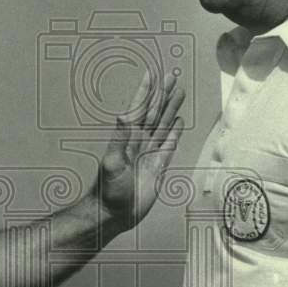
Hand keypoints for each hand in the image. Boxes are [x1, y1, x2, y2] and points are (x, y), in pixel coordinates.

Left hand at [96, 70, 184, 231]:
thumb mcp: (111, 163)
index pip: (139, 108)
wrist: (115, 213)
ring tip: (179, 91)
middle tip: (172, 75)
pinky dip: (174, 132)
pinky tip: (178, 121)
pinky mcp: (159, 166)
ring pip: (163, 124)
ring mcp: (150, 152)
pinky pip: (169, 144)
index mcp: (128, 137)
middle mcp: (140, 141)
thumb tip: (123, 115)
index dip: (146, 91)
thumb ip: (119, 139)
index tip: (152, 73)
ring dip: (171, 108)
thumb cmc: (108, 190)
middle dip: (163, 93)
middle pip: (155, 111)